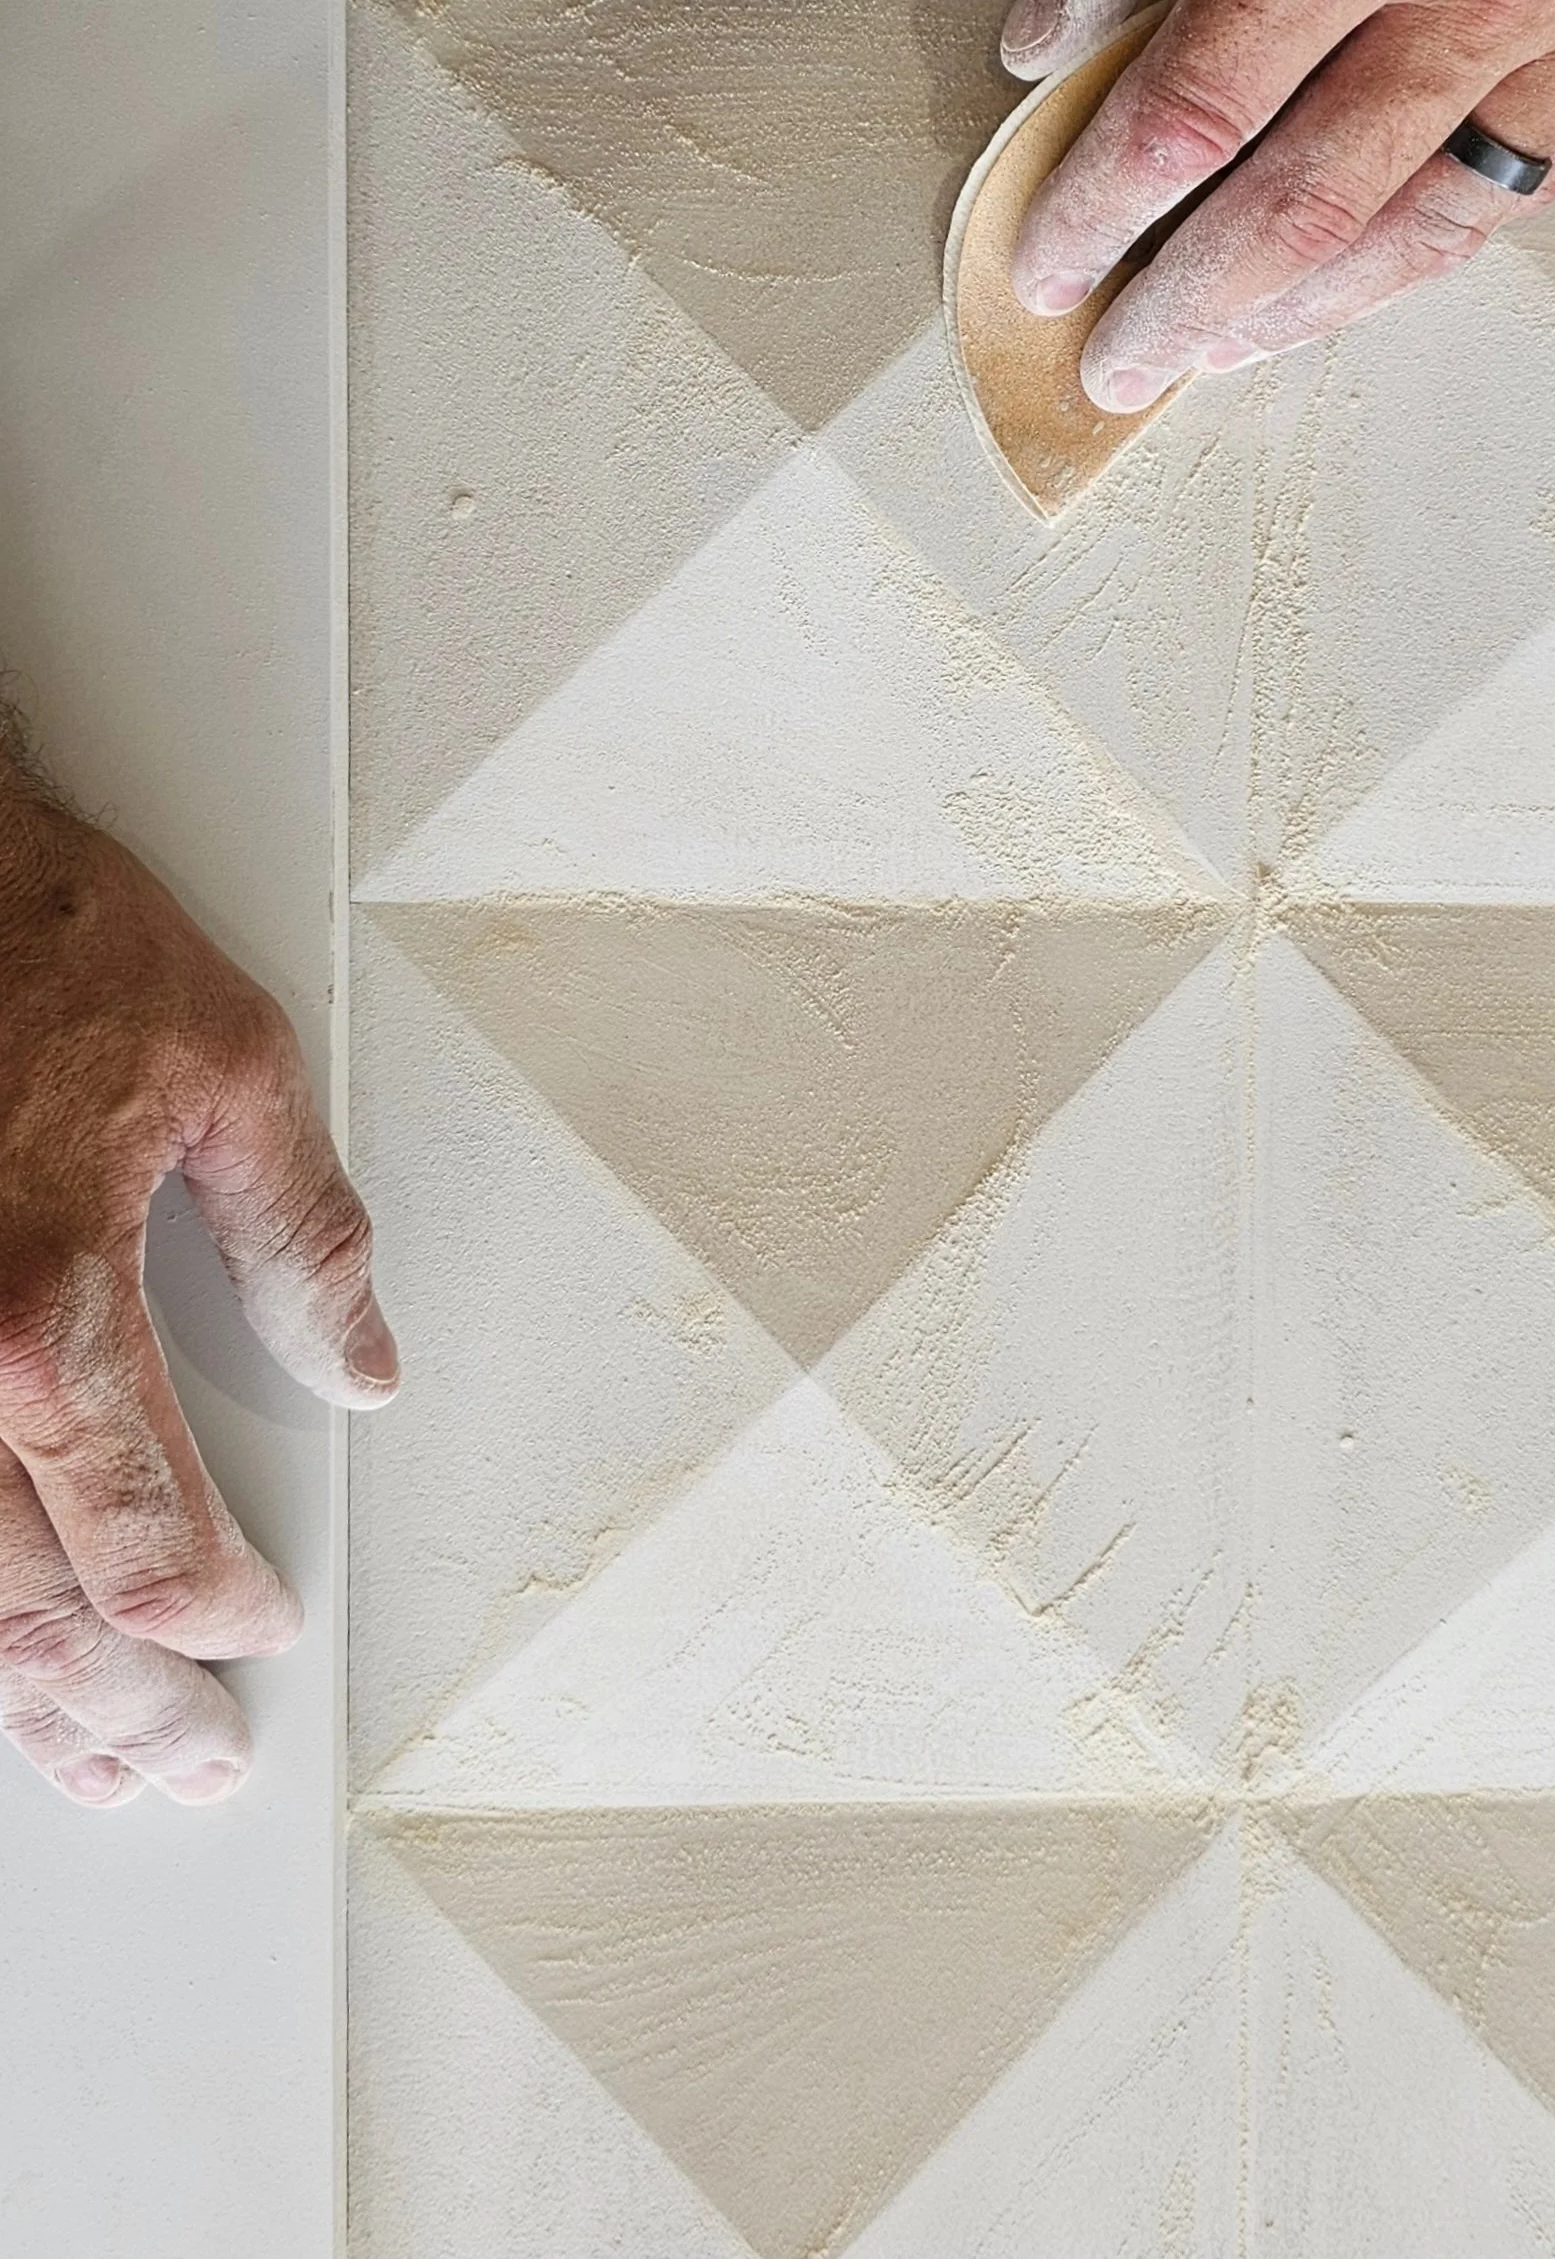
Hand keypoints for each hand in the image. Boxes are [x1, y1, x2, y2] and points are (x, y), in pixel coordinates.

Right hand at [0, 782, 395, 1807]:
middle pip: (30, 1608)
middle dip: (115, 1710)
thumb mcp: (226, 1062)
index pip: (150, 1540)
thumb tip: (364, 1364)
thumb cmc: (31, 940)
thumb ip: (304, 1233)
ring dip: (16, 1692)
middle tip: (176, 1770)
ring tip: (81, 1757)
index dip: (218, 1612)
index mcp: (43, 1308)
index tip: (258, 1631)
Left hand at [1001, 0, 1554, 408]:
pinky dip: (1427, 245)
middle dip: (1193, 301)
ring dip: (1312, 307)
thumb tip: (1041, 44)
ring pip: (1431, 225)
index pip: (1200, 110)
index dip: (1105, 208)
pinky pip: (1528, 181)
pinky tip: (1353, 274)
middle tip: (1121, 361)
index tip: (1049, 264)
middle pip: (1308, 200)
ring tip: (1226, 346)